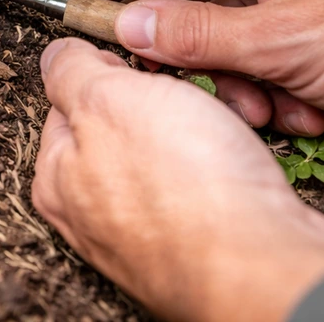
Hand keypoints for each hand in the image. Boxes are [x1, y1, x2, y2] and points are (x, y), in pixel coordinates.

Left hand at [32, 38, 323, 321]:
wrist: (266, 266)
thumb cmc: (185, 189)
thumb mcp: (108, 100)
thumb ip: (71, 73)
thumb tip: (57, 56)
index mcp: (59, 177)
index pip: (69, 99)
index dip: (108, 71)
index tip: (140, 65)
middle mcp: (95, 211)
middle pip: (124, 122)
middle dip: (164, 98)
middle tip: (193, 92)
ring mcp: (148, 230)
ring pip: (173, 148)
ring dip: (206, 123)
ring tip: (228, 123)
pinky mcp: (200, 240)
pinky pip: (209, 179)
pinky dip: (229, 160)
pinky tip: (244, 158)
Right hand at [66, 0, 323, 131]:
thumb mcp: (285, 41)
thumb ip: (196, 35)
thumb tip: (127, 26)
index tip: (70, 3)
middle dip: (192, 56)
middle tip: (183, 91)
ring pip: (230, 33)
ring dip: (241, 81)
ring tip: (274, 111)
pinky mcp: (317, 13)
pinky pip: (268, 46)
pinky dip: (276, 82)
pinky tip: (308, 110)